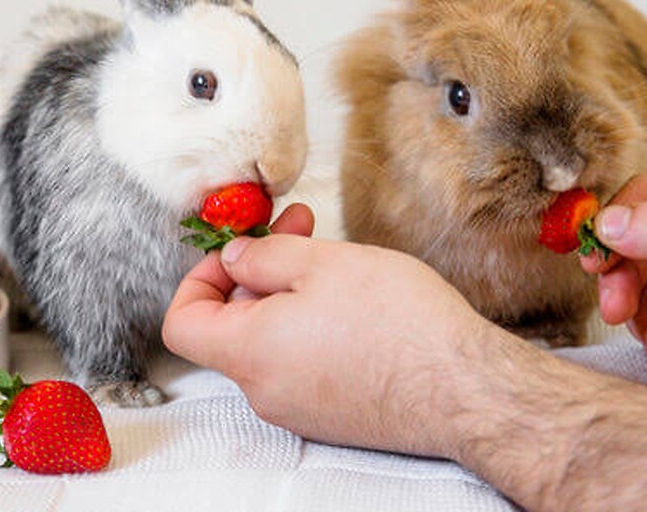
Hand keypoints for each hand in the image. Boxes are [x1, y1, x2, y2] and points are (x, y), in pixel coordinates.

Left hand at [162, 203, 485, 458]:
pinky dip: (312, 329)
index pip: (181, 324)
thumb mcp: (323, 263)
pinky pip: (301, 366)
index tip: (238, 252)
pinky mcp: (332, 416)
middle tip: (297, 231)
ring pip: (270, 345)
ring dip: (289, 297)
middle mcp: (264, 391)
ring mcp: (298, 409)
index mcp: (248, 352)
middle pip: (230, 330)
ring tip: (335, 261)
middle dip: (258, 273)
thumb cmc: (399, 324)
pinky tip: (355, 303)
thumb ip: (264, 257)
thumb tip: (235, 258)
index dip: (199, 279)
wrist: (464, 390)